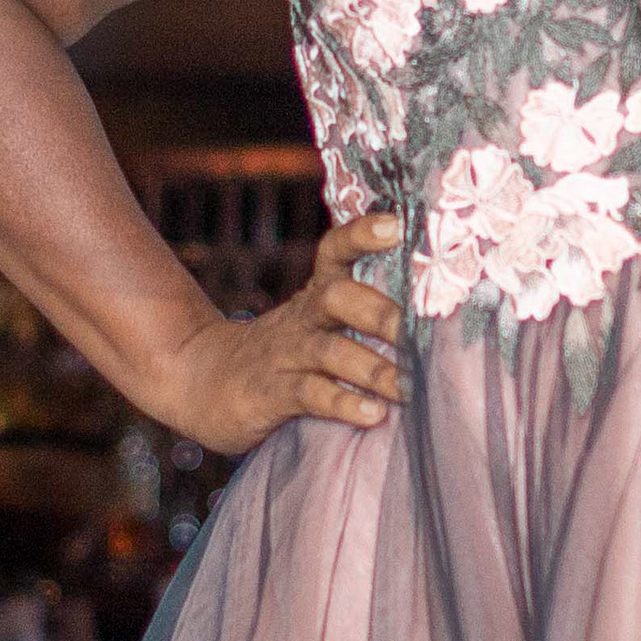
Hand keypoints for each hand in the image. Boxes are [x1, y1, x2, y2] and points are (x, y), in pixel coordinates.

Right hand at [145, 212, 406, 454]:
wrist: (201, 382)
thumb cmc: (283, 355)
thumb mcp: (315, 325)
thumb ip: (363, 316)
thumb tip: (438, 320)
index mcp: (316, 296)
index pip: (335, 251)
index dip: (361, 235)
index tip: (395, 225)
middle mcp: (302, 319)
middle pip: (336, 297)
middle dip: (380, 312)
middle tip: (421, 334)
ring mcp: (284, 355)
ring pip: (329, 351)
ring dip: (372, 368)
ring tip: (408, 386)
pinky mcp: (271, 393)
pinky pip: (310, 395)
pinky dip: (343, 403)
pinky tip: (373, 415)